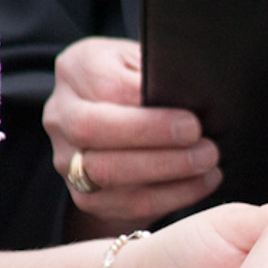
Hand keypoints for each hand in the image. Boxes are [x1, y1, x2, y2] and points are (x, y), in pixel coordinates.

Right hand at [43, 36, 220, 227]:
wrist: (116, 121)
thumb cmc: (139, 83)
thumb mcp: (145, 63)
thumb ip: (158, 74)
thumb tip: (194, 97)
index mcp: (76, 67)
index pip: (105, 88)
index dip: (148, 110)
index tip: (191, 121)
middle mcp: (61, 114)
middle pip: (94, 130)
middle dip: (153, 140)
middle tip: (203, 145)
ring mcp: (65, 158)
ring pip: (105, 172)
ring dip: (165, 172)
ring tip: (207, 163)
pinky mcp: (83, 195)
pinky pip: (123, 203)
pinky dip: (169, 197)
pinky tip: (200, 183)